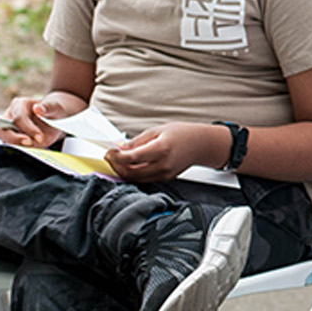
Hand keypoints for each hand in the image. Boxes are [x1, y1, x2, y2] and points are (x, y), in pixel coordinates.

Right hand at [0, 91, 86, 148]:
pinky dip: (18, 149)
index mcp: (20, 104)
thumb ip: (48, 107)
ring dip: (16, 144)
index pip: (18, 118)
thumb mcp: (56, 107)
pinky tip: (30, 149)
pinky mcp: (13, 138)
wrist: (56, 118)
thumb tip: (38, 108)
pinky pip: (10, 145)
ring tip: (32, 146)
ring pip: (3, 139)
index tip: (40, 136)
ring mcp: (9, 128)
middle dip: (15, 138)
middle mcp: (10, 116)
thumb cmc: (54, 110)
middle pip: (1, 129)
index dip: (28, 128)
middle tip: (30, 143)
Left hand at [105, 122, 223, 183]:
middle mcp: (163, 164)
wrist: (202, 144)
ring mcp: (164, 174)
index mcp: (161, 148)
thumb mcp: (158, 130)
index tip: (109, 152)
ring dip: (123, 172)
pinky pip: (144, 180)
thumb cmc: (182, 134)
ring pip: (136, 179)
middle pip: (131, 173)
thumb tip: (120, 148)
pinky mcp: (165, 179)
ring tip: (119, 161)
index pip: (132, 157)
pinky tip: (131, 165)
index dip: (116, 156)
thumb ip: (137, 141)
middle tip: (111, 157)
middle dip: (116, 166)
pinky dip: (134, 174)